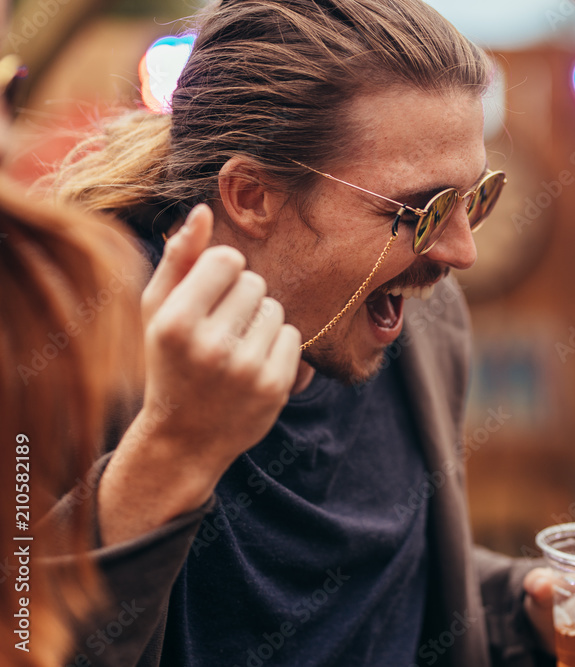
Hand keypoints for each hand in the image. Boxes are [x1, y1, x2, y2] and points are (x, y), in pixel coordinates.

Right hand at [136, 202, 300, 469]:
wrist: (184, 439)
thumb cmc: (168, 364)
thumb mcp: (157, 312)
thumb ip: (179, 260)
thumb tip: (203, 211)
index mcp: (176, 321)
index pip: (227, 259)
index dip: (222, 271)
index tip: (209, 294)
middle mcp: (211, 345)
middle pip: (254, 282)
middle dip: (241, 297)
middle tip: (220, 327)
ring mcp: (246, 368)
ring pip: (275, 308)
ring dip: (259, 321)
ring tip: (234, 347)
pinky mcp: (275, 386)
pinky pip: (292, 337)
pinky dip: (277, 345)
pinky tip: (253, 364)